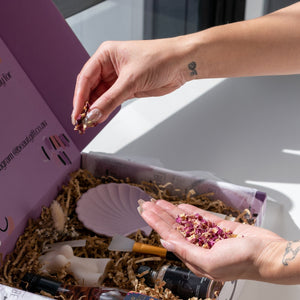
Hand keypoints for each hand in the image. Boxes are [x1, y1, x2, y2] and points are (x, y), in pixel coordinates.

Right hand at [72, 38, 188, 124]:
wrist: (181, 64)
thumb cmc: (160, 59)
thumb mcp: (131, 80)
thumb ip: (111, 100)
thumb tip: (94, 114)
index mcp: (106, 55)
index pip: (86, 77)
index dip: (79, 97)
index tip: (76, 113)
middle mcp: (109, 66)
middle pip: (90, 88)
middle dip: (85, 105)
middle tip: (81, 122)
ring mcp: (118, 78)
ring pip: (100, 96)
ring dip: (95, 110)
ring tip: (89, 123)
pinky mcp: (127, 88)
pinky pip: (111, 101)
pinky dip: (105, 110)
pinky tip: (100, 118)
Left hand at [138, 199, 291, 283]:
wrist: (269, 254)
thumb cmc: (243, 263)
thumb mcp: (210, 262)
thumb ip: (186, 252)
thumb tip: (166, 242)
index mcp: (196, 259)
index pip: (170, 237)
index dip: (156, 224)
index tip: (145, 212)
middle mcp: (200, 247)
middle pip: (175, 228)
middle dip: (160, 215)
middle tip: (147, 204)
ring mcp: (210, 236)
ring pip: (186, 221)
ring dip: (172, 211)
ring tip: (159, 202)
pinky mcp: (220, 227)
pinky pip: (202, 218)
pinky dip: (191, 211)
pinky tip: (180, 206)